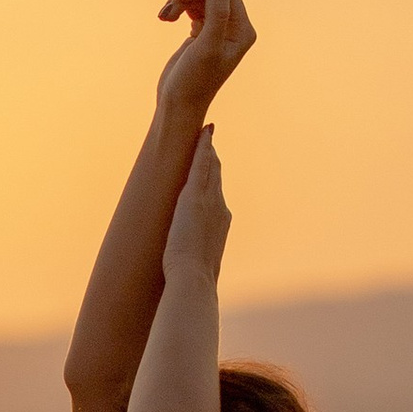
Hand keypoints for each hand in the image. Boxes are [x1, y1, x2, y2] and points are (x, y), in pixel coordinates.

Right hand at [156, 0, 255, 116]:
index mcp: (243, 32)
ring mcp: (217, 30)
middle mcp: (234, 30)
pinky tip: (166, 18)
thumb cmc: (194, 81)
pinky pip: (192, 8)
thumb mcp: (207, 47)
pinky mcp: (201, 33)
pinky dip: (178, 9)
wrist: (178, 105)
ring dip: (180, 3)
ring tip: (164, 16)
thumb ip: (217, 14)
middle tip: (167, 12)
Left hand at [163, 127, 231, 282]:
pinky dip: (202, 148)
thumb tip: (192, 267)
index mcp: (221, 223)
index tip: (213, 167)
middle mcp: (220, 208)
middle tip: (209, 140)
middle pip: (217, 176)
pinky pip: (200, 165)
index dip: (215, 179)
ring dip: (208, 149)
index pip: (217, 194)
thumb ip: (197, 257)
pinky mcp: (194, 197)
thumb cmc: (193, 278)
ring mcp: (209, 201)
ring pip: (210, 167)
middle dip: (213, 158)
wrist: (194, 279)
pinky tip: (202, 133)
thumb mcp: (198, 265)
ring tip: (205, 132)